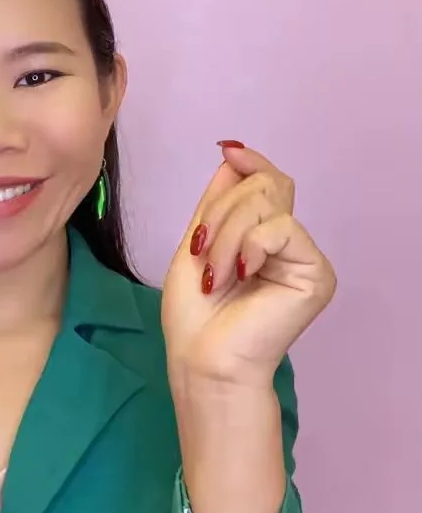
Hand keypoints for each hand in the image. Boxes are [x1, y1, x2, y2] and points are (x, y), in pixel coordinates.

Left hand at [161, 142, 336, 386]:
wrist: (203, 360)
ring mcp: (305, 258)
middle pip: (264, 187)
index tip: (228, 152)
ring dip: (226, 235)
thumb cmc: (194, 316)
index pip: (269, 183)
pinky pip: (282, 228)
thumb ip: (219, 201)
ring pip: (268, 204)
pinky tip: (239, 276)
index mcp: (262, 238)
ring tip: (213, 275)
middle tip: (200, 250)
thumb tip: (234, 153)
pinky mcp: (316, 273)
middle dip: (221, 212)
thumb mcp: (197, 242)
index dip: (252, 163)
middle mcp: (288, 245)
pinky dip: (248, 246)